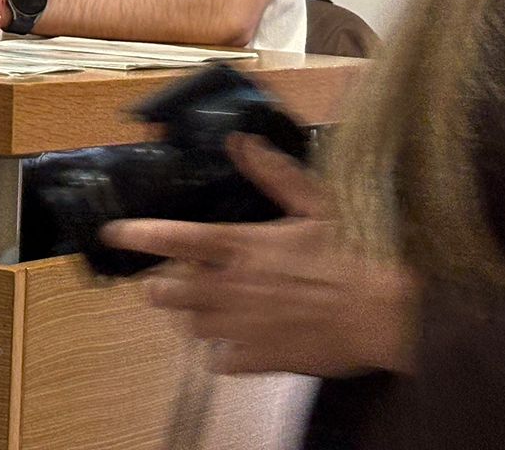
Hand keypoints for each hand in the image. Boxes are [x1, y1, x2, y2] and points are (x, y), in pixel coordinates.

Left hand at [103, 134, 418, 377]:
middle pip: (169, 291)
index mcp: (242, 245)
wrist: (392, 313)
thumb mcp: (316, 202)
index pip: (173, 238)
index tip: (112, 234)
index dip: (136, 236)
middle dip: (158, 286)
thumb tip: (241, 141)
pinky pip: (223, 363)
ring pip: (191, 327)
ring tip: (200, 309)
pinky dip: (221, 355)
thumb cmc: (358, 252)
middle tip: (161, 282)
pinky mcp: (264, 359)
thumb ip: (272, 173)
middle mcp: (234, 287)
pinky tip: (233, 344)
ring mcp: (246, 326)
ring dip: (190, 317)